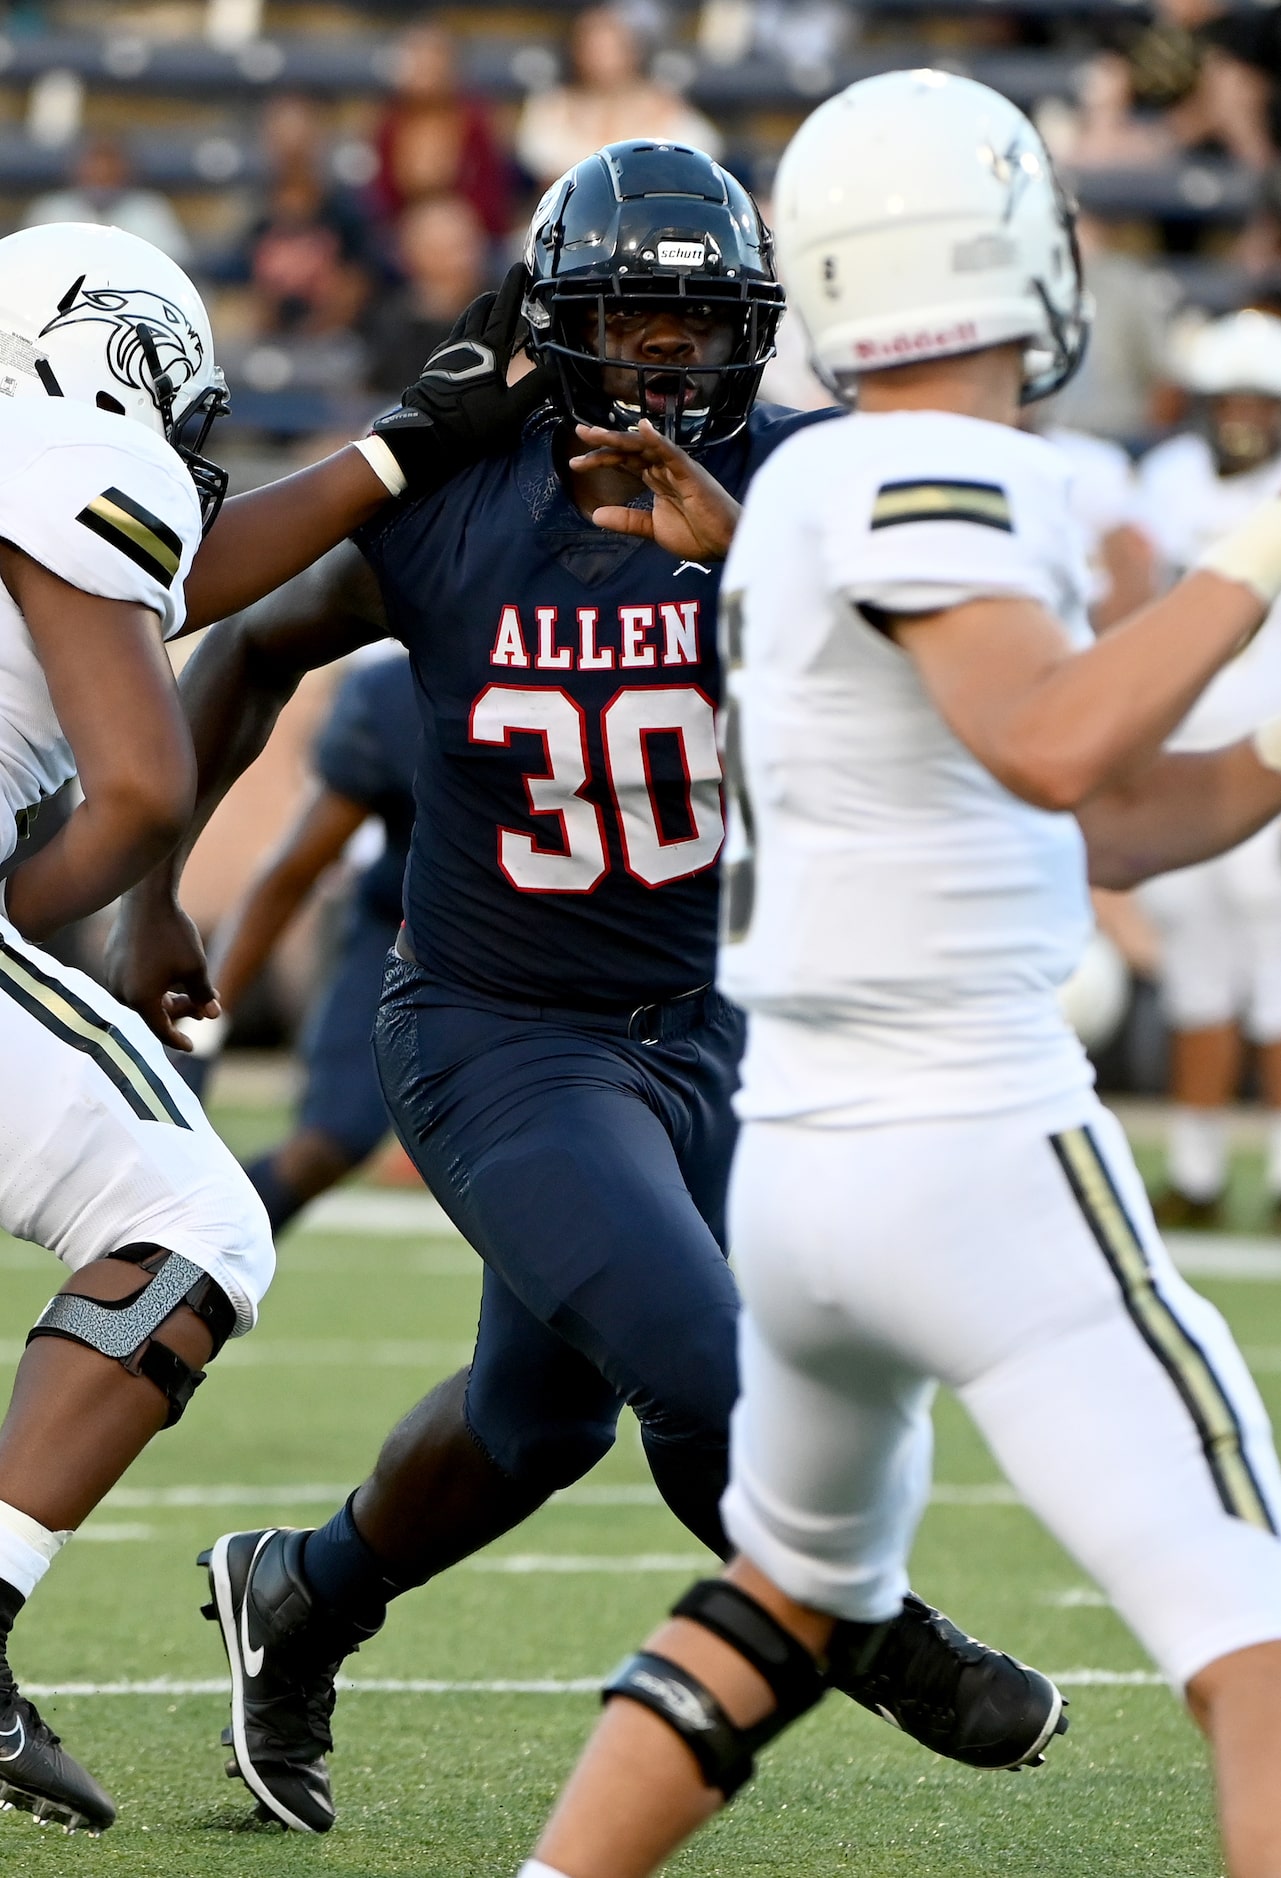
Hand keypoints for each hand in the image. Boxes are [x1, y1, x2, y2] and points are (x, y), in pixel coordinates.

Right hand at [105, 892, 219, 1051]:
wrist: (147, 898)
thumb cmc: (174, 934)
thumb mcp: (196, 967)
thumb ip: (203, 995)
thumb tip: (213, 1015)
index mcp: (140, 1000)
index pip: (161, 1031)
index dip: (178, 1040)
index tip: (192, 1047)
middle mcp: (120, 992)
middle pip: (153, 1013)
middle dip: (181, 1010)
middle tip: (206, 1005)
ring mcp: (112, 975)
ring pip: (143, 996)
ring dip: (168, 997)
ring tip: (192, 988)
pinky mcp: (111, 960)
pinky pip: (133, 981)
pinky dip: (153, 983)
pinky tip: (171, 974)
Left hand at [370, 263, 554, 494]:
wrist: (427, 435)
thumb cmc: (471, 425)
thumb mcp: (511, 412)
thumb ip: (535, 387)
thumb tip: (557, 367)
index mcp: (488, 352)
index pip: (503, 311)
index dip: (513, 289)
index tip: (520, 268)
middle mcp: (467, 345)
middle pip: (481, 310)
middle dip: (496, 298)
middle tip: (508, 292)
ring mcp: (449, 353)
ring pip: (466, 321)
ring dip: (480, 311)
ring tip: (490, 309)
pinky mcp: (437, 364)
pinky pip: (455, 337)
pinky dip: (467, 329)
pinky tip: (468, 339)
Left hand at [569, 419, 741, 561]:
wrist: (725, 545)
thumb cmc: (698, 535)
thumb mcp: (653, 529)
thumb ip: (627, 520)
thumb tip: (596, 514)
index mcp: (657, 480)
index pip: (625, 463)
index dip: (602, 459)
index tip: (576, 462)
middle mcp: (665, 469)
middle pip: (630, 450)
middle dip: (604, 442)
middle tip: (579, 432)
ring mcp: (678, 468)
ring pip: (645, 447)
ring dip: (620, 439)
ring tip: (595, 433)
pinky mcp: (691, 473)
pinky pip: (672, 453)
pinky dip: (657, 440)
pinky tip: (643, 429)